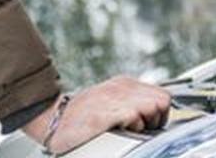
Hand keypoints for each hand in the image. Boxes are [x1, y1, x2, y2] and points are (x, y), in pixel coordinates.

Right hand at [23, 76, 171, 154]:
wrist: (53, 121)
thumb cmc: (80, 117)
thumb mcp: (109, 103)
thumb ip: (130, 104)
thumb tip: (152, 116)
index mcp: (125, 84)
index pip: (162, 95)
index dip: (159, 115)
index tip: (149, 126)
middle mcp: (123, 87)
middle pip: (163, 101)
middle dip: (157, 119)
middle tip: (141, 129)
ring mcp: (116, 98)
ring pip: (154, 107)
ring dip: (147, 123)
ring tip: (130, 130)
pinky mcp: (108, 111)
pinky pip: (136, 118)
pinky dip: (133, 128)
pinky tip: (119, 132)